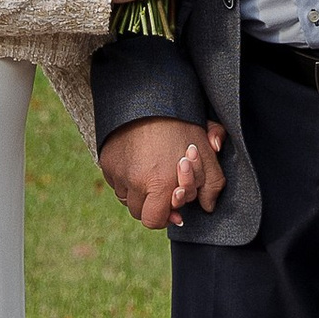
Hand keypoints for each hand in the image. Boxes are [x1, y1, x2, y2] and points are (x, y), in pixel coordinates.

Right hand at [99, 116, 225, 231]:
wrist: (149, 96)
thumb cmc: (181, 124)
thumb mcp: (206, 151)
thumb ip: (212, 184)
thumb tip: (207, 206)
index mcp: (160, 184)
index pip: (153, 221)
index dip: (164, 217)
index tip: (172, 205)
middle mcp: (134, 182)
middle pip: (138, 212)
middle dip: (152, 204)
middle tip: (162, 187)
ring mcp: (117, 172)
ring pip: (126, 197)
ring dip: (138, 192)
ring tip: (151, 171)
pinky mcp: (106, 162)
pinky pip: (115, 181)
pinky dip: (125, 178)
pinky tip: (138, 161)